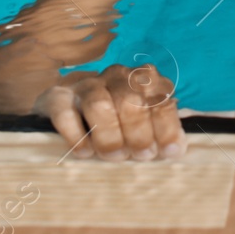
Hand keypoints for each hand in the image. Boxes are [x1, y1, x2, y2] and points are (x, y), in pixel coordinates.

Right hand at [34, 62, 185, 160]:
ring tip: (113, 156)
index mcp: (144, 80)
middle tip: (137, 157)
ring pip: (98, 104)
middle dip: (137, 134)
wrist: (71, 108)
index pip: (160, 100)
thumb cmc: (119, 123)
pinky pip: (65, 112)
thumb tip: (176, 148)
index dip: (165, 128)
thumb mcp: (146, 124)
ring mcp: (85, 85)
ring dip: (108, 136)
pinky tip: (84, 152)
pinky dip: (76, 135)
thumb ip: (162, 131)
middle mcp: (116, 76)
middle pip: (130, 101)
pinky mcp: (57, 97)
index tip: (167, 152)